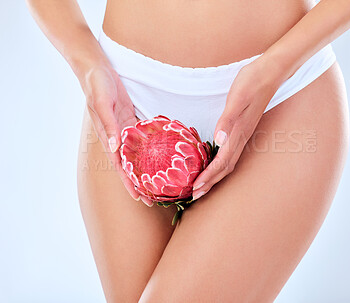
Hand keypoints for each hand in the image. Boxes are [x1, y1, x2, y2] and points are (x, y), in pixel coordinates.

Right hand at [82, 64, 153, 206]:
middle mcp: (117, 137)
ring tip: (156, 183)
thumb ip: (108, 125)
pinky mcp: (130, 120)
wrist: (97, 69)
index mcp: (108, 137)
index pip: (120, 166)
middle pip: (130, 165)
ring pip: (137, 155)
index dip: (129, 182)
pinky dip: (149, 149)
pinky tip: (158, 156)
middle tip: (153, 199)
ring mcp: (124, 129)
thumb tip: (114, 148)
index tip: (138, 197)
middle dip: (139, 183)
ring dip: (145, 169)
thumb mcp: (102, 104)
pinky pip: (142, 138)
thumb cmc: (97, 85)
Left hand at [192, 57, 283, 199]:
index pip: (221, 161)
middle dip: (210, 182)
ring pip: (229, 161)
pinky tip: (216, 163)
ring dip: (216, 175)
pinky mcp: (244, 128)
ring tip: (204, 185)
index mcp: (238, 131)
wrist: (271, 71)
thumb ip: (228, 120)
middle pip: (225, 167)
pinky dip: (221, 163)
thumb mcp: (238, 98)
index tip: (196, 189)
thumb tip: (219, 140)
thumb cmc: (252, 81)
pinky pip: (231, 152)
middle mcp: (242, 136)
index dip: (209, 176)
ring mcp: (244, 133)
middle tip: (195, 196)